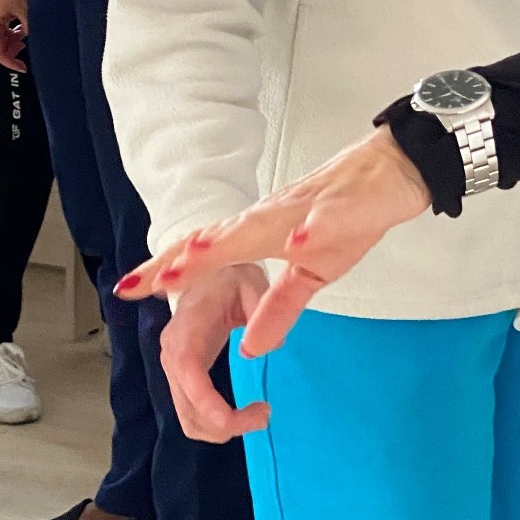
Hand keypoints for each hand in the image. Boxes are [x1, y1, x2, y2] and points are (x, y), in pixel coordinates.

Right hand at [0, 0, 27, 70]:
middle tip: (23, 51)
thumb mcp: (27, 9)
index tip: (23, 66)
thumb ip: (31, 28)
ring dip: (10, 43)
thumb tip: (40, 41)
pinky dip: (11, 32)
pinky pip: (1, 29)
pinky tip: (23, 26)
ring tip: (25, 36)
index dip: (10, 63)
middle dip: (8, 54)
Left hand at [119, 128, 430, 355]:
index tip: (126, 288)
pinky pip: (323, 223)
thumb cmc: (349, 216)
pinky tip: (294, 244)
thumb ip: (278, 308)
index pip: (207, 251)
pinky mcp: (342, 210)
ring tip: (194, 258)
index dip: (167, 270)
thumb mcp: (311, 275)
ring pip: (260, 226)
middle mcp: (273, 219)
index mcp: (263, 233)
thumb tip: (249, 348)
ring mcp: (305, 212)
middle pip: (219, 238)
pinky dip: (307, 233)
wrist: (393, 170)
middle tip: (140, 282)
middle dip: (181, 261)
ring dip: (227, 242)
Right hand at [158, 264, 270, 441]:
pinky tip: (242, 414)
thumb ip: (260, 307)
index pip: (189, 375)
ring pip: (188, 418)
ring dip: (220, 430)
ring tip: (259, 415)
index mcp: (186, 329)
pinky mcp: (181, 377)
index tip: (241, 420)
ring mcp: (173, 368)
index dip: (208, 405)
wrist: (208, 274)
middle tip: (266, 415)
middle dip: (224, 424)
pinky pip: (191, 413)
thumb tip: (273, 346)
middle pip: (187, 407)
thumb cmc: (231, 276)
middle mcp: (171, 354)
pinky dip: (214, 423)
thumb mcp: (251, 282)